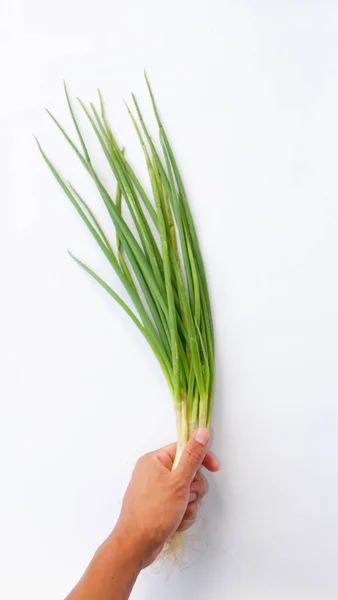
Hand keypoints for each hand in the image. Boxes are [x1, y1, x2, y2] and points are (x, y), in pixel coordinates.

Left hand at [113, 428, 218, 567]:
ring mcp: (157, 490)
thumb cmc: (154, 512)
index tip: (214, 468)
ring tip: (179, 513)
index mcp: (155, 460)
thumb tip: (202, 432)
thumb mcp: (178, 481)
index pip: (185, 449)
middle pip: (189, 472)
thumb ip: (192, 456)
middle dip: (193, 489)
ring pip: (187, 491)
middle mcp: (154, 472)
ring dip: (189, 504)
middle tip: (186, 497)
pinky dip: (183, 514)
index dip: (201, 459)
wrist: (136, 545)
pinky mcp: (160, 506)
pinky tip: (176, 522)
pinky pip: (181, 505)